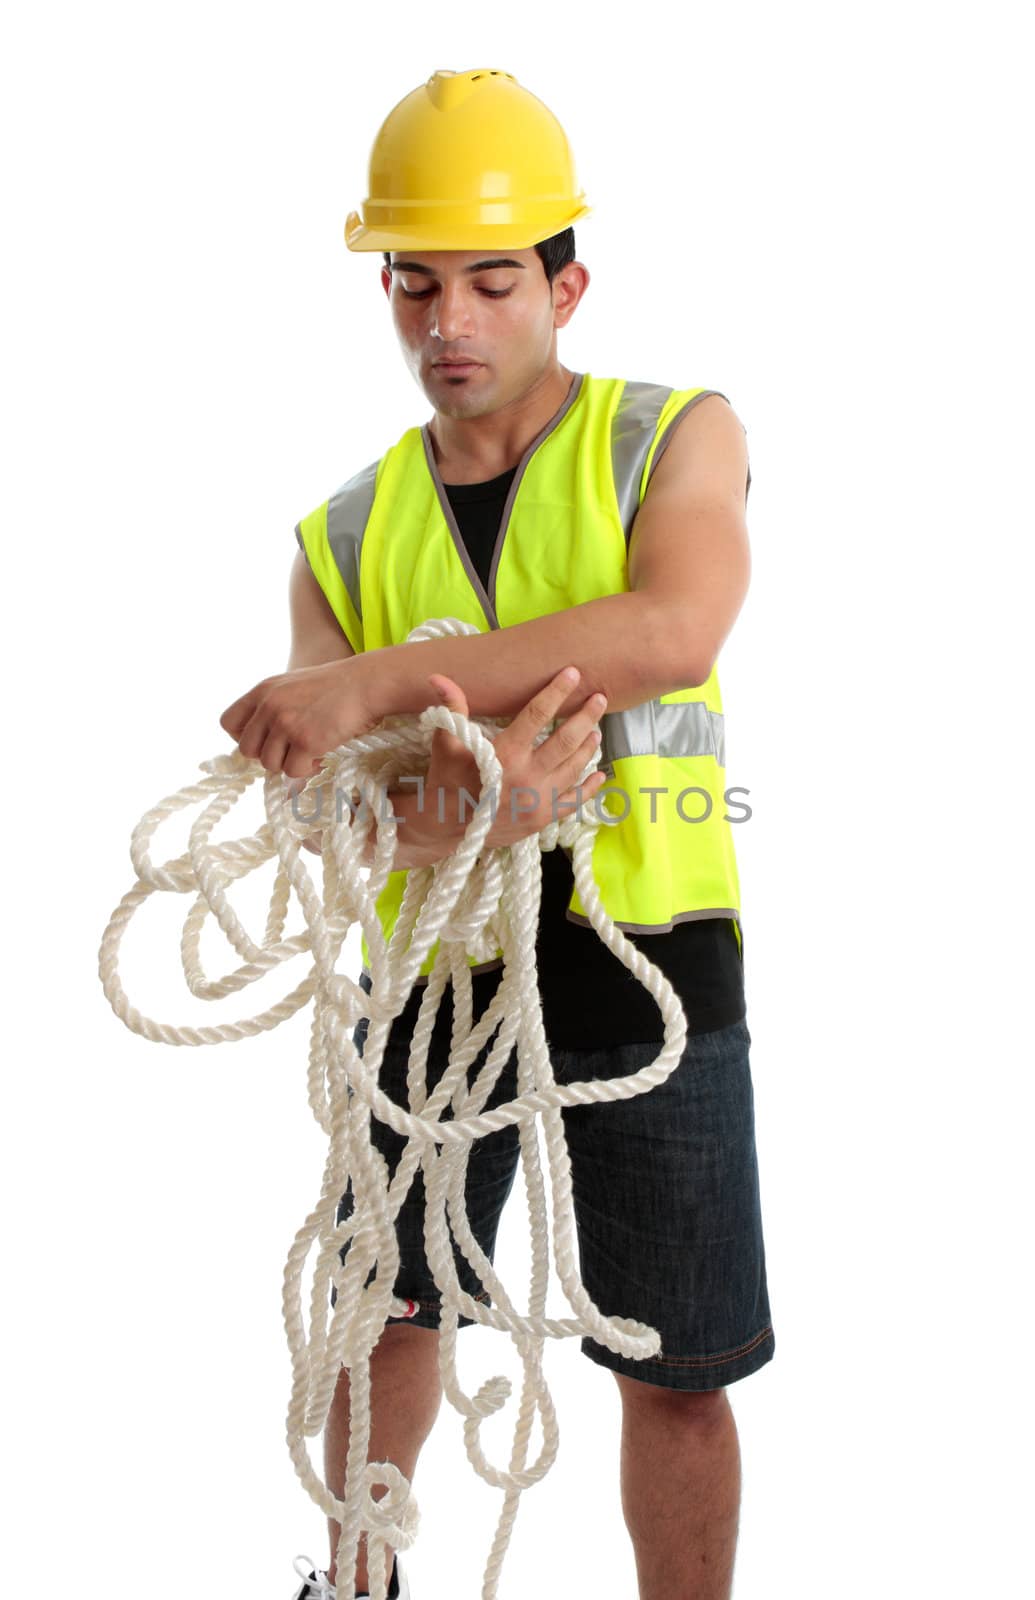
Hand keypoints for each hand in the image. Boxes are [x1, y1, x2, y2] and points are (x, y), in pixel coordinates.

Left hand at [219, 657, 377, 779]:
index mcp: (262, 690)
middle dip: (268, 754)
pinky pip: (292, 771)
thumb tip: (261, 745)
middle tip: (290, 749)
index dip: (243, 736)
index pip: (228, 723)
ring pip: (269, 764)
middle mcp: (269, 706)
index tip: (265, 739)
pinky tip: (320, 754)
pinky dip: (306, 769)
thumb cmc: (335, 687)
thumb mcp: (292, 686)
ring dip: (288, 763)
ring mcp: (286, 723)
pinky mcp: (305, 741)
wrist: (366, 683)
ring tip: (309, 750)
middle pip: (247, 749)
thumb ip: (272, 708)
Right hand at [422, 666, 608, 849]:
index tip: (573, 673)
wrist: (445, 830)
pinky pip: (574, 802)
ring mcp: (538, 800)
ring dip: (588, 747)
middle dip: (586, 717)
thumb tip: (437, 677)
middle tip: (600, 699)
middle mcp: (527, 776)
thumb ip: (451, 710)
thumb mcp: (446, 744)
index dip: (556, 692)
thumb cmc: (446, 782)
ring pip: (574, 768)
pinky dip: (589, 788)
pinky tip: (599, 775)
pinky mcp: (543, 819)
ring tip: (597, 730)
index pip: (537, 715)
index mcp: (505, 755)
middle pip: (566, 741)